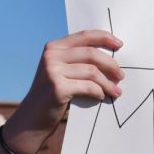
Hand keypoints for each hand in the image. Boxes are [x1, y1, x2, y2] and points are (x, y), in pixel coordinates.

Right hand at [5, 30, 123, 153]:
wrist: (33, 117)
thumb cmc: (54, 93)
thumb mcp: (63, 70)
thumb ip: (79, 60)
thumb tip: (112, 58)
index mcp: (54, 47)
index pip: (85, 36)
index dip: (105, 38)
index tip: (120, 45)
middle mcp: (51, 56)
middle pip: (91, 54)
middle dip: (111, 64)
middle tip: (121, 76)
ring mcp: (52, 71)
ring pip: (92, 71)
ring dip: (108, 83)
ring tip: (116, 91)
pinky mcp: (57, 87)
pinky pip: (88, 87)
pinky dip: (98, 92)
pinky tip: (101, 97)